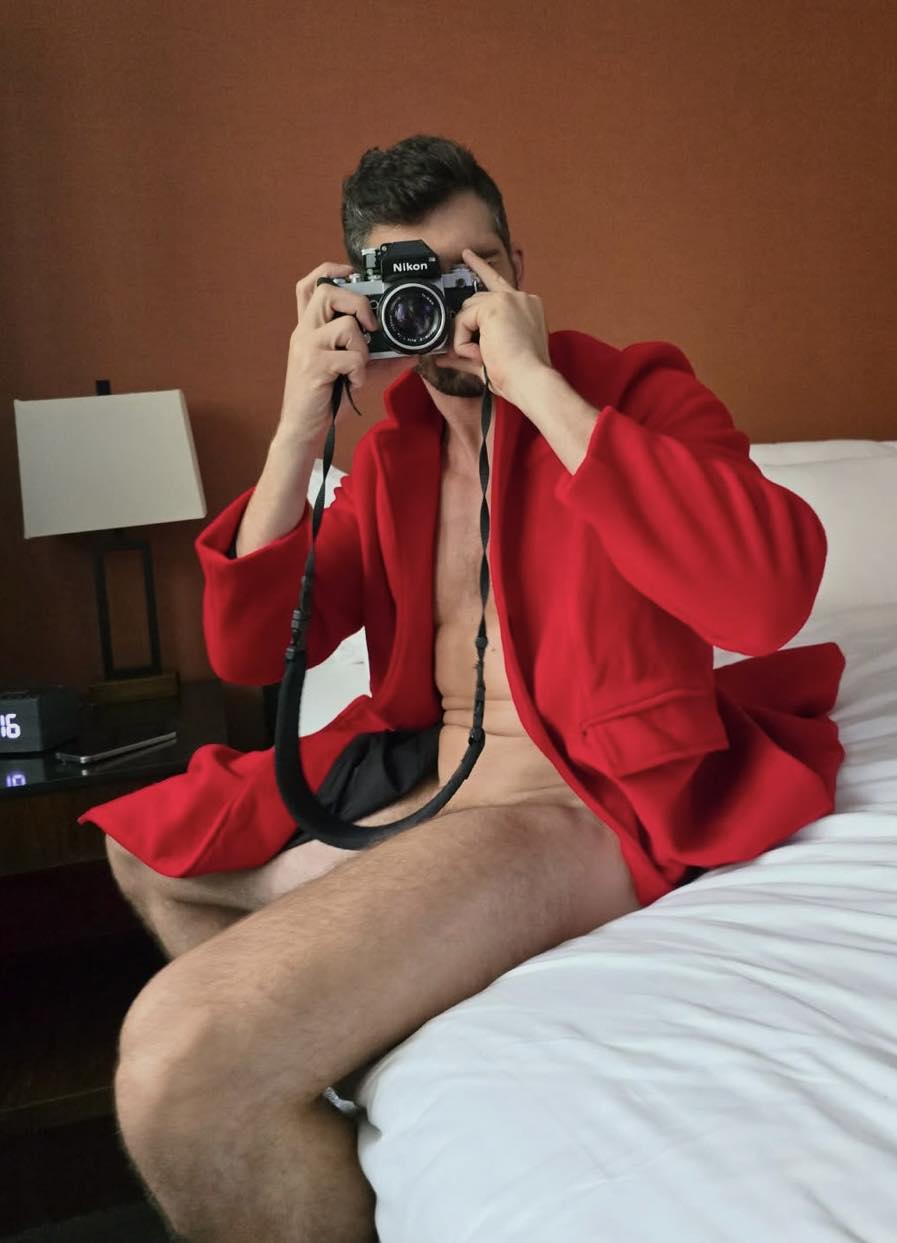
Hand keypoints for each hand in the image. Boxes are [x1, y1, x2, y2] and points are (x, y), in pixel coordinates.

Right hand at [279, 262, 408, 444]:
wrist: (305, 429)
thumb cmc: (327, 399)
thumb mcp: (355, 373)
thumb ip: (380, 359)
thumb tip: (414, 352)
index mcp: (309, 328)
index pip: (309, 285)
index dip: (330, 270)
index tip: (353, 276)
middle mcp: (304, 332)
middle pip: (327, 290)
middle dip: (357, 302)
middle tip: (370, 327)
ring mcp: (306, 347)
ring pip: (345, 325)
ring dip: (362, 348)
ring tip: (357, 369)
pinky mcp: (313, 366)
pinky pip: (351, 358)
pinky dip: (360, 373)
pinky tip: (352, 385)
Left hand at [451, 248, 551, 404]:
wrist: (531, 381)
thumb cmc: (519, 376)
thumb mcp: (490, 361)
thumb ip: (466, 355)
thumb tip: (442, 357)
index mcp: (526, 307)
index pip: (498, 283)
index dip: (480, 269)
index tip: (467, 255)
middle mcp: (520, 298)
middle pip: (476, 300)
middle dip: (465, 324)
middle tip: (471, 353)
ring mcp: (508, 299)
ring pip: (468, 312)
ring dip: (466, 339)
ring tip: (481, 358)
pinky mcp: (495, 306)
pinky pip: (463, 321)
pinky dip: (464, 342)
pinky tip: (480, 354)